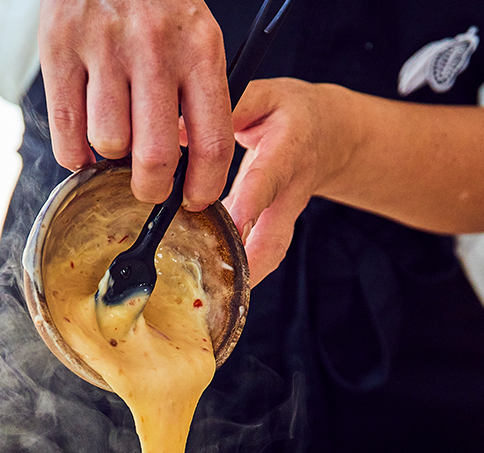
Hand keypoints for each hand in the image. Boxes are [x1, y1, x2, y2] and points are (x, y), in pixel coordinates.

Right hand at [39, 0, 233, 207]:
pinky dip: (74, 156)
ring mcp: (103, 48)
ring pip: (108, 144)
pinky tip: (83, 146)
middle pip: (154, 156)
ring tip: (113, 140)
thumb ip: (194, 91)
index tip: (194, 201)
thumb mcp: (192, 33)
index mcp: (198, 47)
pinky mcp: (59, 49)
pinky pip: (67, 133)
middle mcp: (153, 48)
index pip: (213, 139)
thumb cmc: (151, 2)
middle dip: (151, 188)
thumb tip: (185, 164)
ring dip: (110, 157)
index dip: (204, 185)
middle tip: (148, 189)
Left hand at [220, 78, 348, 284]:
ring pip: (271, 252)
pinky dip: (243, 273)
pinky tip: (216, 287)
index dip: (254, 200)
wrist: (329, 135)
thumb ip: (231, 108)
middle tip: (224, 279)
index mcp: (287, 150)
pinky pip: (263, 256)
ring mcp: (285, 216)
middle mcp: (289, 189)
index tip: (237, 219)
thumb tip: (182, 125)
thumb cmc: (291, 114)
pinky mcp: (277, 230)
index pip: (269, 177)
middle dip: (251, 259)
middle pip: (276, 233)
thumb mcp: (267, 97)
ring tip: (216, 295)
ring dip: (247, 276)